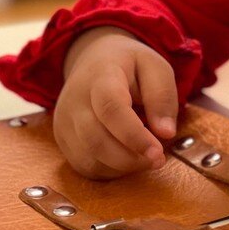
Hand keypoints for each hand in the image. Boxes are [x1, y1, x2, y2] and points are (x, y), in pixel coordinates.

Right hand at [53, 27, 178, 179]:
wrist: (93, 59)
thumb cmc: (129, 65)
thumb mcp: (154, 67)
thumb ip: (162, 97)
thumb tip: (165, 133)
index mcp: (100, 75)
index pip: (110, 108)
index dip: (134, 135)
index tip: (157, 152)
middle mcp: (75, 100)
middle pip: (96, 140)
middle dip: (131, 158)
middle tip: (158, 159)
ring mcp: (64, 121)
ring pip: (89, 158)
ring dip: (122, 166)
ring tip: (144, 156)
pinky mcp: (62, 139)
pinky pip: (85, 166)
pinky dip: (110, 170)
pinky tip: (126, 158)